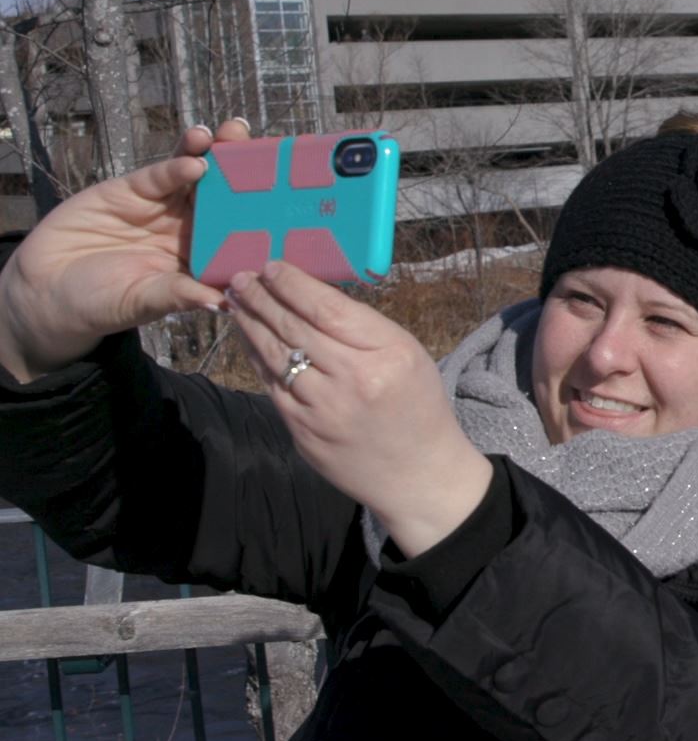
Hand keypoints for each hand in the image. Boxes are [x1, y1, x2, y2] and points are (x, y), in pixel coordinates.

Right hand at [0, 119, 247, 381]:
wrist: (49, 290)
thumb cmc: (104, 304)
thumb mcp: (143, 302)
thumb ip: (178, 296)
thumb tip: (223, 302)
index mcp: (205, 257)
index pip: (244, 233)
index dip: (268, 216)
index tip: (296, 201)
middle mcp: (192, 228)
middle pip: (229, 194)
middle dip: (249, 170)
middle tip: (271, 149)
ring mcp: (165, 206)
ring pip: (198, 175)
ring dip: (218, 153)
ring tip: (233, 134)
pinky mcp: (133, 190)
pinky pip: (160, 174)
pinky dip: (177, 163)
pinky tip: (195, 155)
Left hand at [224, 260, 492, 556]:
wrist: (419, 474)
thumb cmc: (417, 406)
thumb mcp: (408, 355)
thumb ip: (364, 328)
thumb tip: (310, 296)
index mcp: (388, 355)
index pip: (329, 309)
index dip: (293, 284)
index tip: (272, 266)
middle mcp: (353, 381)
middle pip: (295, 328)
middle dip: (262, 297)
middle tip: (241, 277)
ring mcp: (323, 411)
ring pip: (275, 356)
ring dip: (250, 323)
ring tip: (236, 300)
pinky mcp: (303, 433)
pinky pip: (271, 386)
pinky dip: (256, 357)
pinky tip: (249, 338)